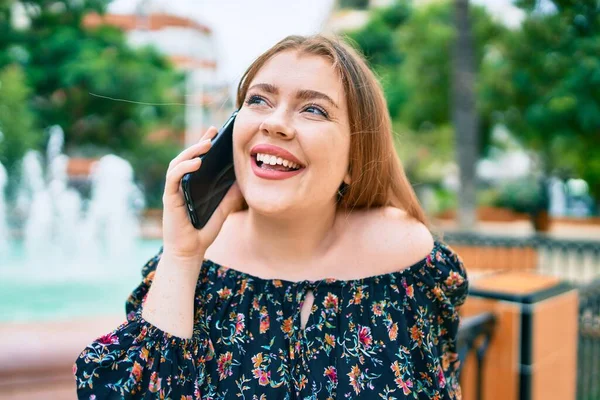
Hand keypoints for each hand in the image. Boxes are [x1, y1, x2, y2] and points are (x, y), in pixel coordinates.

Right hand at [161, 127, 243, 262]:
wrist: (189, 253)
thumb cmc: (202, 232)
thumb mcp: (223, 211)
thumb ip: (231, 196)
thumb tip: (244, 180)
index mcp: (191, 185)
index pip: (196, 159)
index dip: (204, 144)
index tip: (215, 131)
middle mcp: (181, 185)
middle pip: (186, 157)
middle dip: (199, 143)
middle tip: (212, 132)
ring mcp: (174, 191)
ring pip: (177, 163)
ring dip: (191, 151)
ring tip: (206, 144)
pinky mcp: (170, 198)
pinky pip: (173, 178)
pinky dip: (183, 167)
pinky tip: (196, 162)